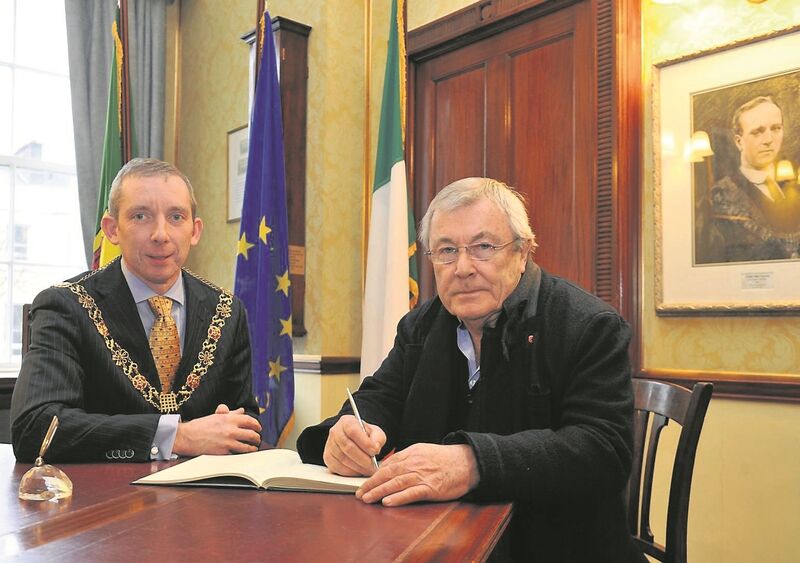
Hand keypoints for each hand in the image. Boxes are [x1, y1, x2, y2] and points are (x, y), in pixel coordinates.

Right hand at [173, 404, 261, 455]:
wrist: (187, 437)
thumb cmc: (200, 426)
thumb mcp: (216, 416)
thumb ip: (231, 414)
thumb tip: (241, 411)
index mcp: (229, 419)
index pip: (249, 421)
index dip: (257, 425)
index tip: (258, 428)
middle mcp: (230, 430)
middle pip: (252, 434)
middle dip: (257, 437)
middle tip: (258, 439)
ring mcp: (227, 442)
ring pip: (247, 446)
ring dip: (253, 447)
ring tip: (254, 448)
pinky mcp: (223, 452)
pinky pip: (238, 454)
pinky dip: (243, 454)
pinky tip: (244, 453)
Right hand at [323, 415, 385, 476]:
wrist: (355, 440)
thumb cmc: (365, 436)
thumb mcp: (375, 432)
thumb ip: (378, 438)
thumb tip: (375, 448)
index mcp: (346, 421)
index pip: (353, 431)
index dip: (364, 443)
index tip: (375, 451)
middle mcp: (335, 431)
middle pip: (347, 447)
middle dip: (362, 459)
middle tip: (373, 466)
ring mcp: (330, 445)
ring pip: (343, 459)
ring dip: (358, 467)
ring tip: (368, 470)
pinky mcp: (328, 458)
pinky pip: (338, 468)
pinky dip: (350, 472)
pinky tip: (359, 471)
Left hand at [356, 443, 478, 505]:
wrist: (467, 463)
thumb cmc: (444, 458)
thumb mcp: (423, 451)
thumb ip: (406, 458)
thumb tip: (388, 467)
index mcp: (411, 454)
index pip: (387, 465)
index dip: (373, 475)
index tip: (364, 483)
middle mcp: (414, 464)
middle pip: (388, 474)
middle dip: (371, 484)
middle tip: (360, 493)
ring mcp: (422, 476)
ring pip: (396, 484)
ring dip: (379, 492)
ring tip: (367, 499)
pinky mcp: (431, 488)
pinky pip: (411, 493)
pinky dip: (398, 498)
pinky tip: (387, 502)